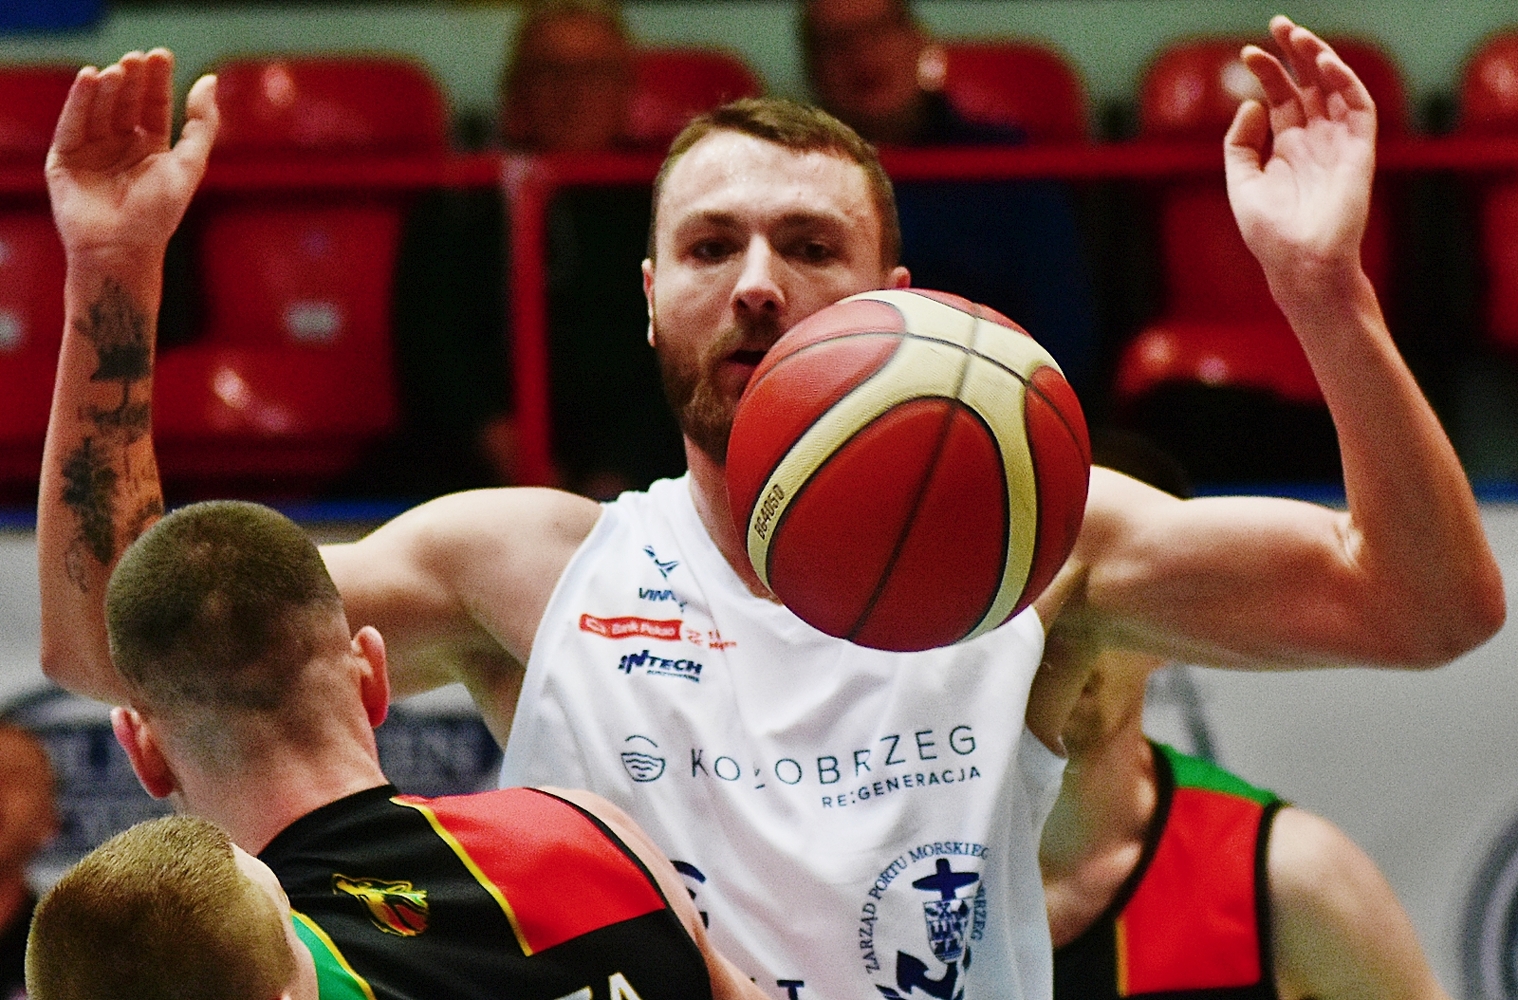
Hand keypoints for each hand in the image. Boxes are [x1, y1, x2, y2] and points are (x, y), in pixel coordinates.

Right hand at [46, 49, 217, 262]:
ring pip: (99, 109)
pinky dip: (80, 101)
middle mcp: (120, 145)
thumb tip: (209, 79)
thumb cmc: (160, 214)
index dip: (157, 80)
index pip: (153, 104)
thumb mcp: (189, 165)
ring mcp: (91, 150)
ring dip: (107, 87)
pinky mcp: (64, 158)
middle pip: (125, 102)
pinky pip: (71, 124)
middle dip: (131, 79)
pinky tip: (89, 80)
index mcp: (151, 147)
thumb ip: (202, 124)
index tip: (161, 55)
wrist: (123, 250)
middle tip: (138, 58)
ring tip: (118, 69)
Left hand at [1224, 17, 1375, 295]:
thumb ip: (1240, 143)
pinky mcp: (1360, 151)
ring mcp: (1339, 143)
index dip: (1267, 73)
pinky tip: (1324, 64)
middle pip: (1308, 85)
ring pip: (1334, 89)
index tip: (1246, 54)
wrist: (1299, 263)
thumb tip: (1251, 102)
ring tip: (1297, 35)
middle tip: (1278, 24)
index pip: (1281, 97)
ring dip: (1319, 59)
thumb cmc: (1270, 233)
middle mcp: (1315, 140)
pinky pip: (1358, 107)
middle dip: (1294, 54)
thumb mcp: (1241, 183)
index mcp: (1287, 147)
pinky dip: (1345, 82)